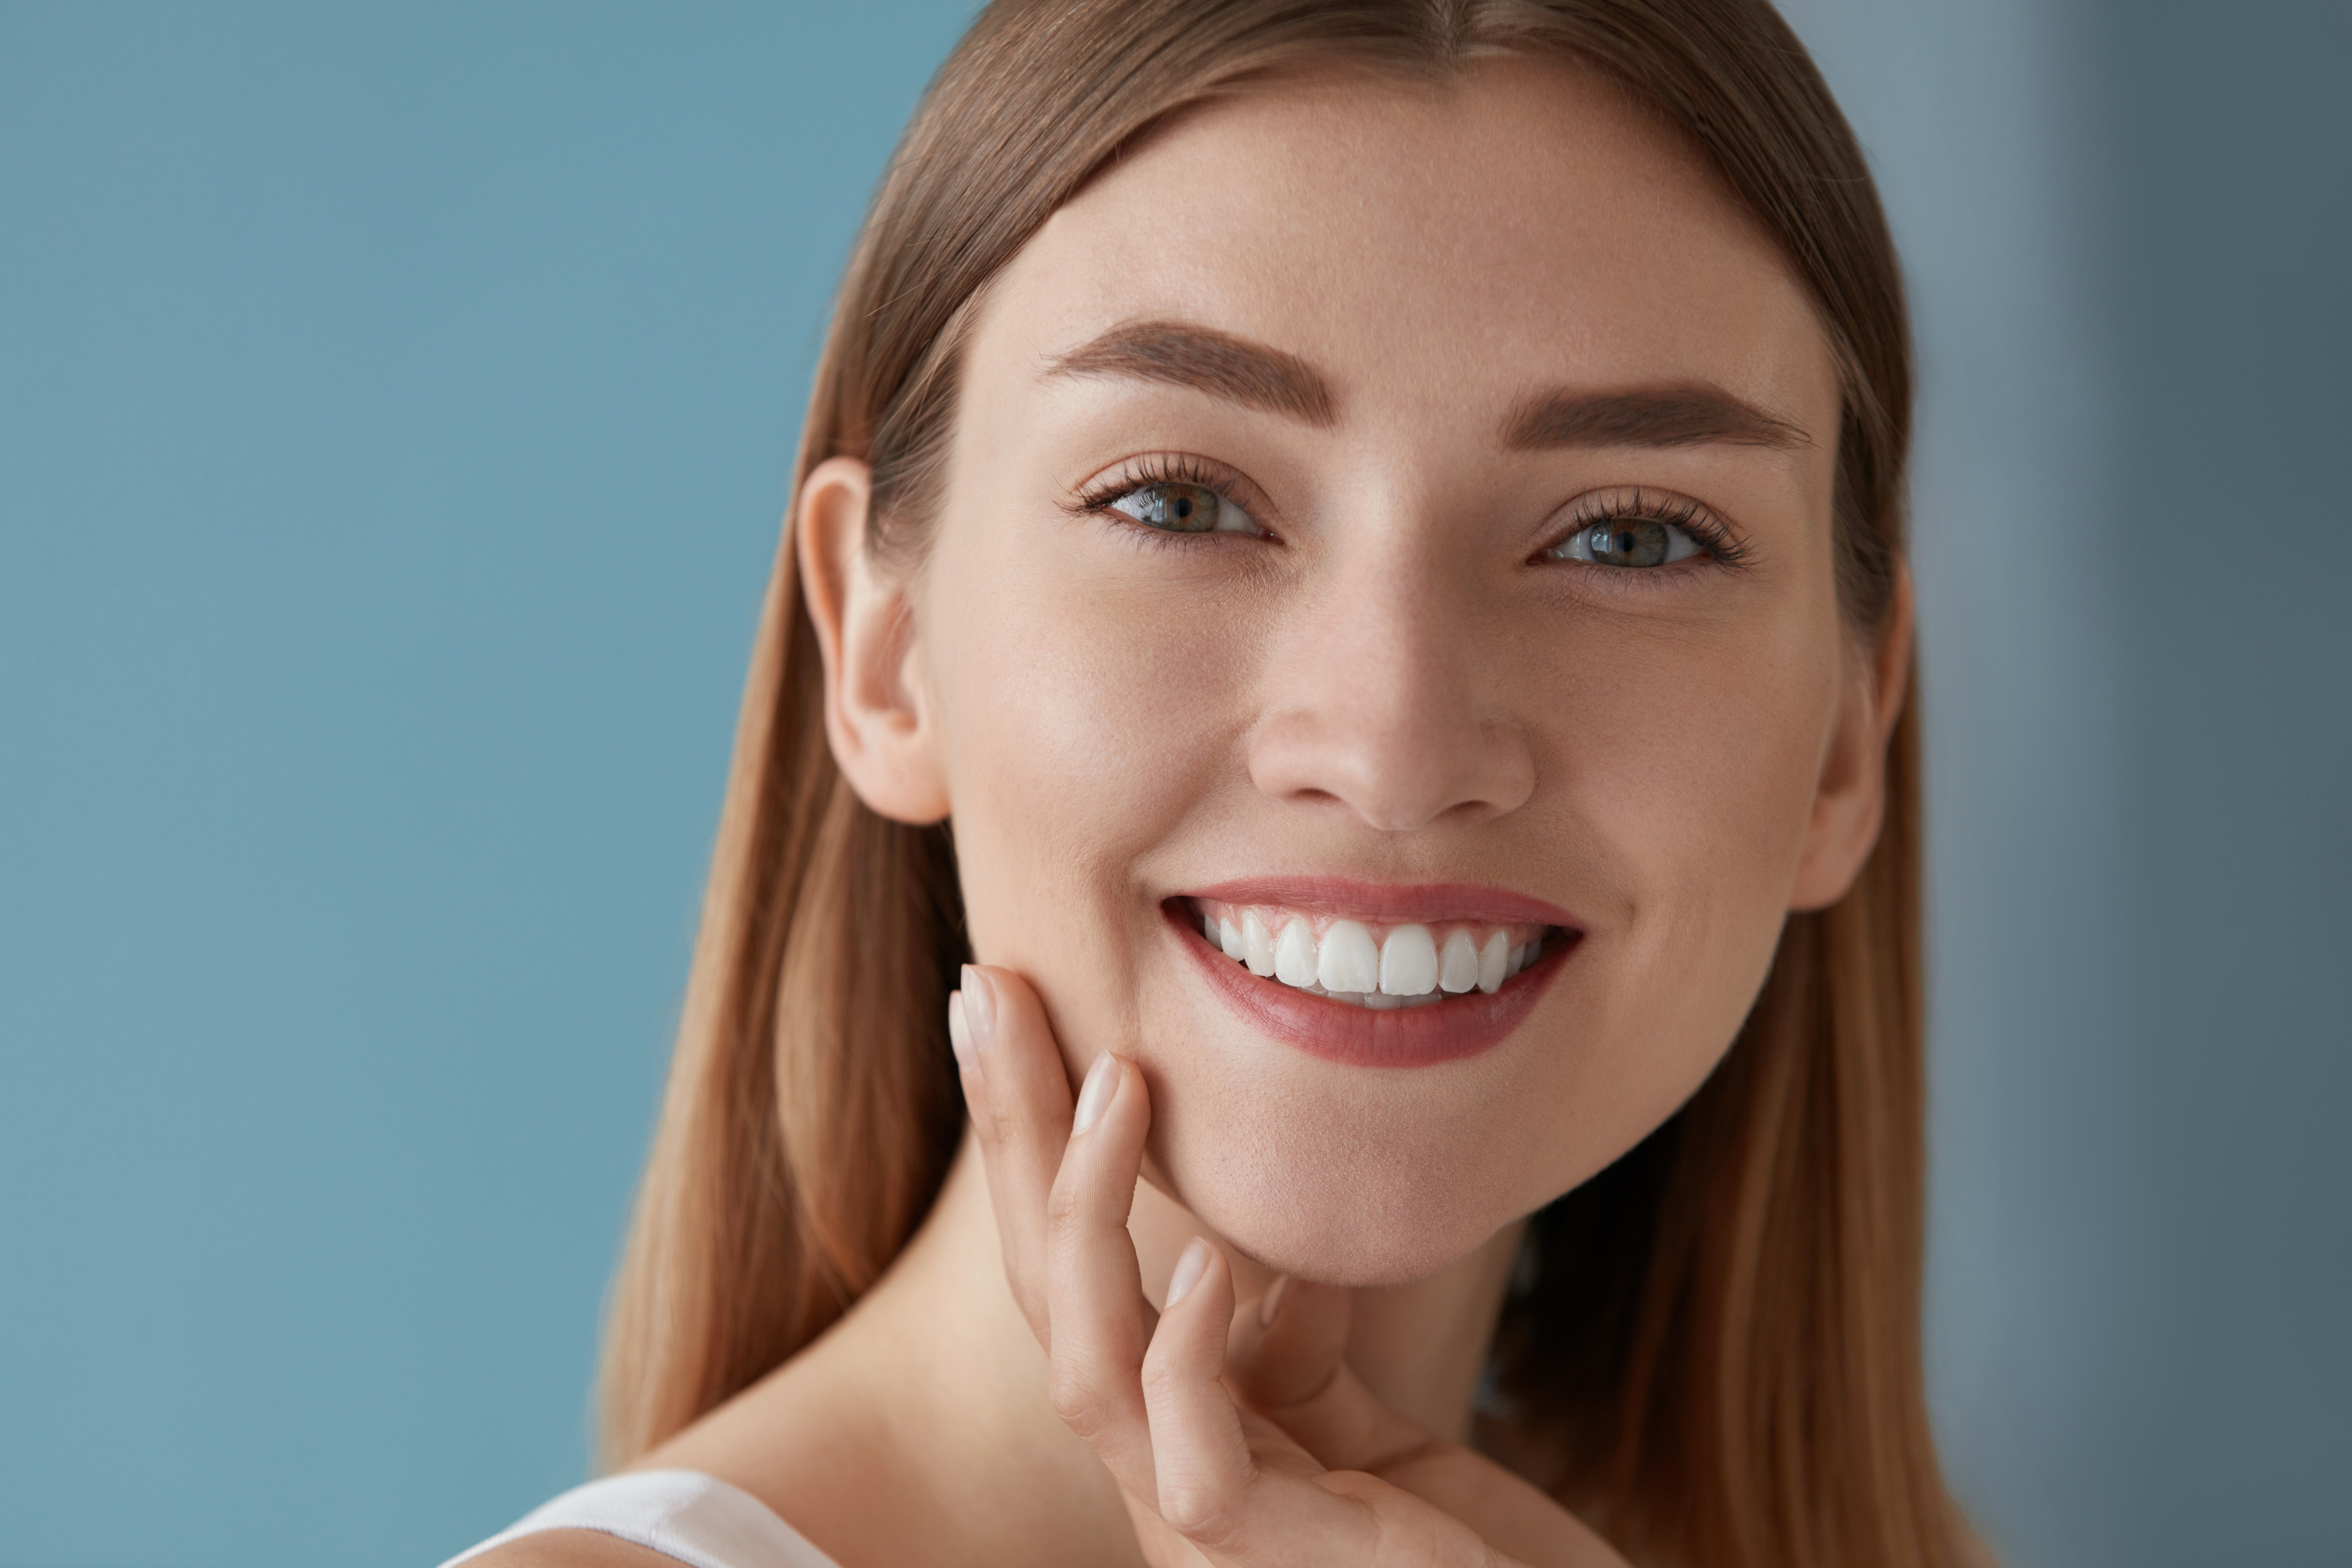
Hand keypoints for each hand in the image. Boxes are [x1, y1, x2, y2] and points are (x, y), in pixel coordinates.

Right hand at [948, 964, 1628, 1567]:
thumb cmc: (1464, 1561)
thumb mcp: (1361, 1432)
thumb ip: (1294, 1352)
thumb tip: (1253, 1253)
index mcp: (1175, 1434)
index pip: (1071, 1268)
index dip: (1030, 1140)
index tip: (1013, 1003)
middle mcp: (1161, 1479)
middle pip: (1047, 1294)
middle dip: (1012, 1140)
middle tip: (992, 991)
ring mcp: (1206, 1536)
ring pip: (1086, 1373)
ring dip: (1086, 1218)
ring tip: (1113, 1085)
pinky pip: (1195, 1469)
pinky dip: (1188, 1359)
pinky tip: (1207, 1265)